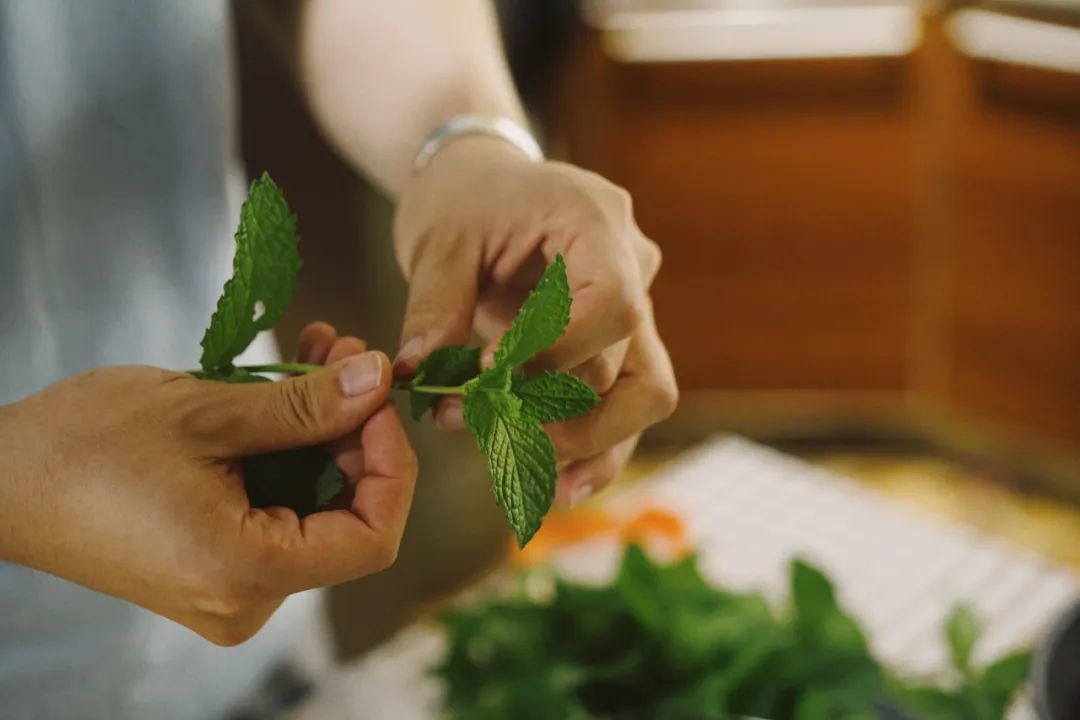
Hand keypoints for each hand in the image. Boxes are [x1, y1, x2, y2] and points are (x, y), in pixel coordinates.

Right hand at [0, 336, 415, 645]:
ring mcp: (228, 589)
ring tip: (318, 356)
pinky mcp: (212, 568)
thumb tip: (378, 380)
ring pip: (313, 507)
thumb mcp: (209, 413)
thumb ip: (306, 405)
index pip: (374, 537)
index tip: (379, 396)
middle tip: (347, 355)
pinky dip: (288, 452)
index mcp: (247, 574)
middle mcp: (245, 599)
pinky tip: (284, 391)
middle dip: (356, 430)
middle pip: (346, 518)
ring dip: (323, 430)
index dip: (393, 462)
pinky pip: (275, 511)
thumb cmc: (84, 446)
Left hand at [393, 137, 676, 502]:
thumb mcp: (439, 241)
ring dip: (586, 442)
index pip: (610, 303)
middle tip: (473, 423)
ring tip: (529, 476)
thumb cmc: (465, 200)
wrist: (485, 186)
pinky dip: (596, 449)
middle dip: (547, 407)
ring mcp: (638, 306)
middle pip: (623, 359)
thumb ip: (434, 308)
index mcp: (596, 220)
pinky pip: (627, 405)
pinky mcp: (622, 345)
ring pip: (644, 394)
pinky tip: (560, 488)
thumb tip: (420, 374)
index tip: (487, 376)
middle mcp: (635, 264)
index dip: (554, 352)